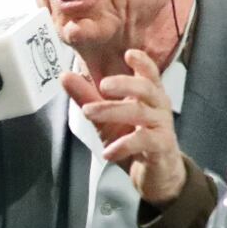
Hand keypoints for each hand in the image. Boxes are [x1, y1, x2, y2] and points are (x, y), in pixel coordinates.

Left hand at [61, 48, 185, 206]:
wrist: (154, 174)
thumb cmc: (132, 139)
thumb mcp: (105, 118)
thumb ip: (87, 97)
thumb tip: (64, 75)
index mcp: (148, 95)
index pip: (149, 73)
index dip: (142, 62)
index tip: (129, 53)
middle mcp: (158, 106)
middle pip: (145, 88)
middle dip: (124, 84)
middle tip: (102, 85)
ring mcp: (161, 126)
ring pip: (140, 112)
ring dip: (112, 111)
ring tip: (88, 113)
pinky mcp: (161, 147)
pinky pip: (143, 141)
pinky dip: (123, 145)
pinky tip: (107, 152)